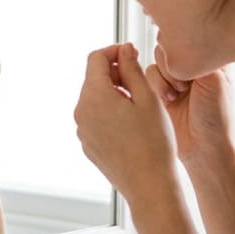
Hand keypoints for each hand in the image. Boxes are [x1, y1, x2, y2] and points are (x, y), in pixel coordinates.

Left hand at [74, 43, 178, 199]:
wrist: (148, 185)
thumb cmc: (154, 141)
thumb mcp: (148, 98)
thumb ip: (132, 68)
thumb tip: (124, 48)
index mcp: (94, 96)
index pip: (96, 58)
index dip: (115, 51)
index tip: (133, 54)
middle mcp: (81, 112)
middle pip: (93, 78)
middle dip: (114, 73)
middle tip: (140, 81)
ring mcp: (82, 130)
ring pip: (94, 98)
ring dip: (112, 93)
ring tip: (138, 104)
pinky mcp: (87, 144)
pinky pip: (95, 118)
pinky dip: (109, 112)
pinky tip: (131, 124)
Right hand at [144, 46, 234, 171]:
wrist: (203, 148)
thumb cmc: (216, 117)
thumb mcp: (215, 80)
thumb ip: (198, 55)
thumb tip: (176, 39)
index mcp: (211, 57)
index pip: (189, 35)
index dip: (185, 50)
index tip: (193, 70)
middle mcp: (193, 64)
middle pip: (168, 44)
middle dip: (173, 65)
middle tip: (185, 86)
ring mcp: (176, 76)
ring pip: (156, 58)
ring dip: (164, 77)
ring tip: (177, 95)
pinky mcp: (161, 89)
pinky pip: (148, 74)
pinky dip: (156, 86)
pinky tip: (169, 101)